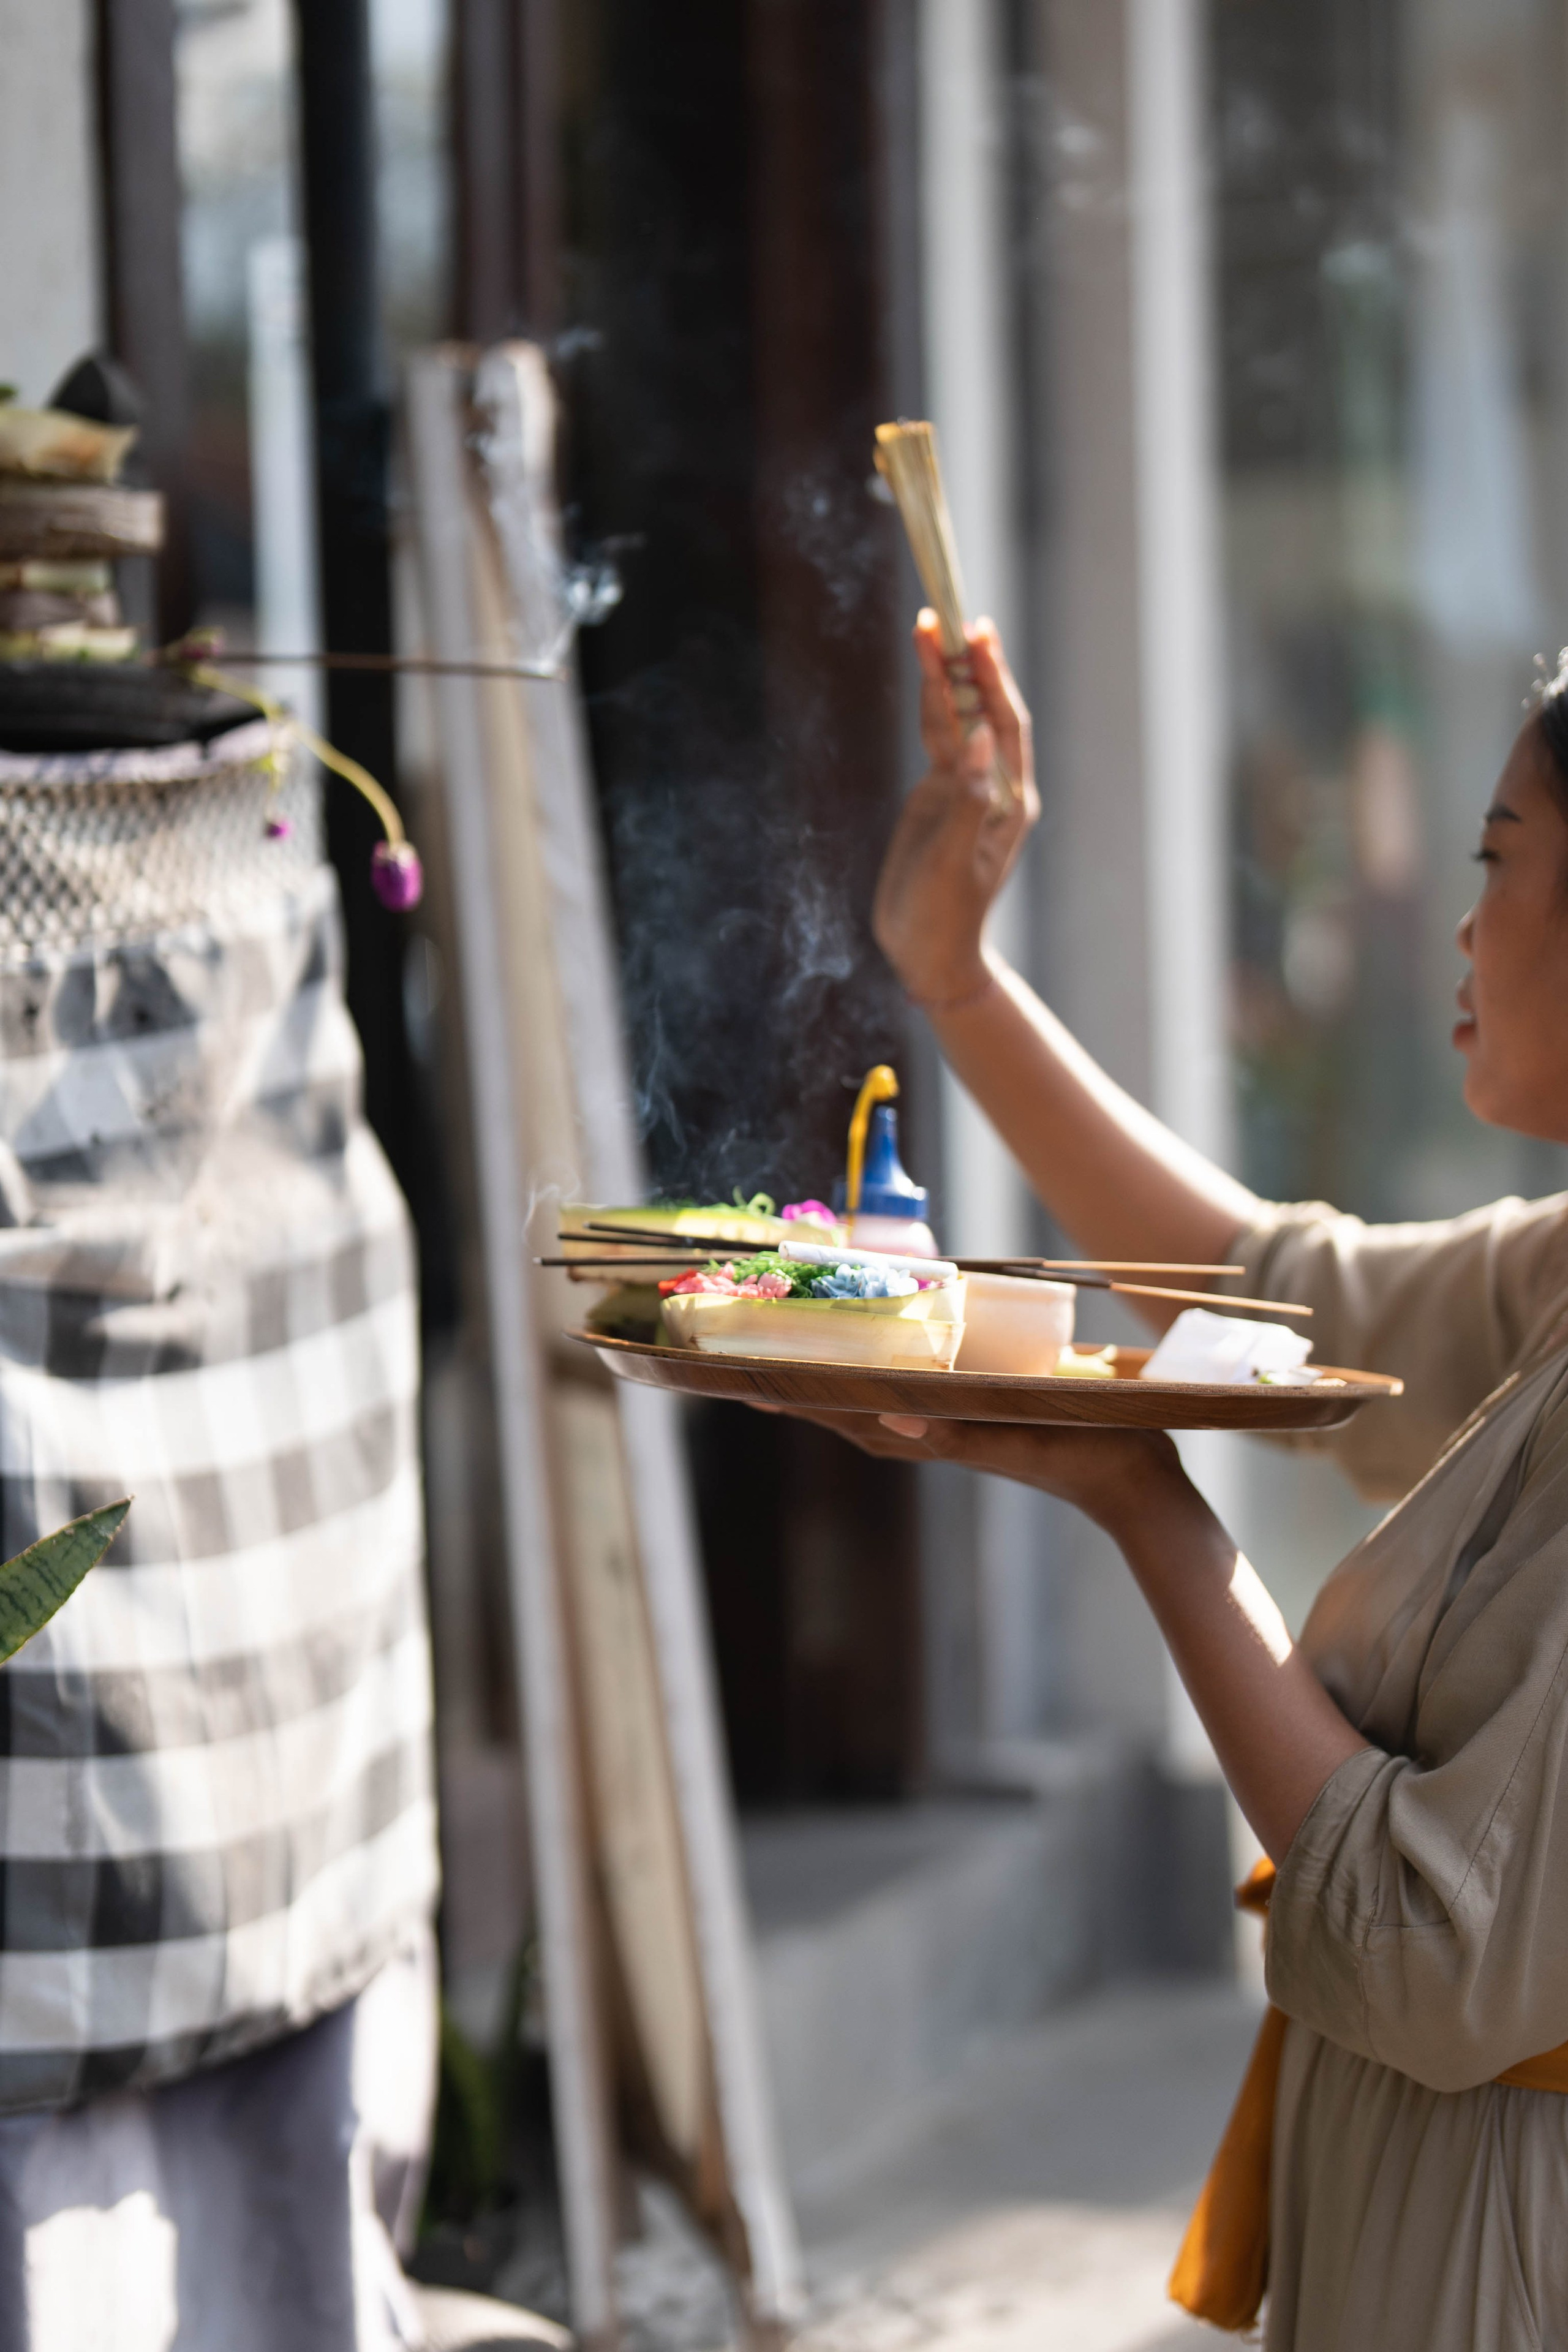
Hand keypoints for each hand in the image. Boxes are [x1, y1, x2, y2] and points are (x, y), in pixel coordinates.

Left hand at [763, 1401, 1189, 1543]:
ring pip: (880, 1405)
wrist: (1134, 1482)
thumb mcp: (1017, 1440)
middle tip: (746, 1369)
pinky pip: (919, 1399)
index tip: (744, 1382)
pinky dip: (887, 1383)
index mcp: (935, 1436)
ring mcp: (958, 1430)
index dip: (797, 1397)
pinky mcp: (983, 1422)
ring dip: (836, 1387)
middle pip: (851, 1409)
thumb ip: (954, 1434)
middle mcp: (937, 1434)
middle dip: (800, 1392)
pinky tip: (885, 1371)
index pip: (849, 1413)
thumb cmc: (1080, 1455)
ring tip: (795, 1369)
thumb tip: (886, 1416)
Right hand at [872, 614, 1038, 1006]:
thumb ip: (970, 798)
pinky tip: (925, 671)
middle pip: (982, 709)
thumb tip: (982, 734)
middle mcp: (993, 787)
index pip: (1005, 723)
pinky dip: (930, 703)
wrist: (928, 955)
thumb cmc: (944, 916)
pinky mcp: (939, 797)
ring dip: (943, 676)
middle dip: (967, 662)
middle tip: (950, 614)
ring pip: (956, 719)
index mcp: (1009, 801)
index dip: (991, 677)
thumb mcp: (955, 859)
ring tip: (929, 626)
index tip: (975, 634)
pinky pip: (937, 738)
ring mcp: (965, 789)